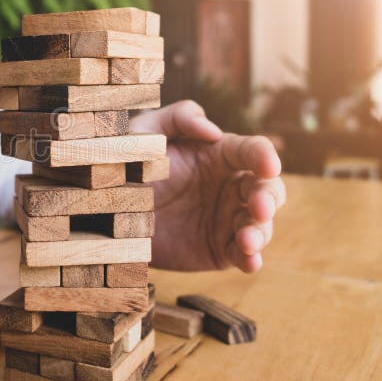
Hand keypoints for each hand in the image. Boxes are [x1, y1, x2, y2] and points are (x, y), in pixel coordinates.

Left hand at [130, 101, 285, 272]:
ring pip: (260, 224)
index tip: (268, 165)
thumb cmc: (132, 163)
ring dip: (261, 231)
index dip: (265, 156)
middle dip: (269, 197)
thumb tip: (213, 131)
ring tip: (247, 240)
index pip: (252, 150)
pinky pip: (242, 255)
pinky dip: (251, 259)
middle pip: (267, 188)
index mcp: (220, 154)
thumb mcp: (145, 131)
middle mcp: (232, 185)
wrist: (111, 212)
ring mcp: (229, 218)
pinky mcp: (220, 248)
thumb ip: (179, 117)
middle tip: (259, 207)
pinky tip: (250, 263)